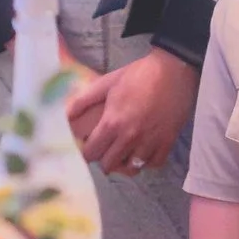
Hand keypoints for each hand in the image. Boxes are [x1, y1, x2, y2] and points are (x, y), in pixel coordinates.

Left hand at [65, 52, 196, 177]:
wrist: (172, 70)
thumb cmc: (138, 74)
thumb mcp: (107, 82)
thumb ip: (84, 99)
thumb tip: (66, 114)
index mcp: (112, 123)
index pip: (92, 153)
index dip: (88, 152)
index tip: (90, 147)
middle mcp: (129, 137)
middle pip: (110, 165)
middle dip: (104, 159)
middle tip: (106, 150)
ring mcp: (150, 142)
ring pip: (133, 168)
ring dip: (126, 163)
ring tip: (124, 154)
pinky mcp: (167, 142)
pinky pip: (154, 164)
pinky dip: (148, 162)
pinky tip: (143, 152)